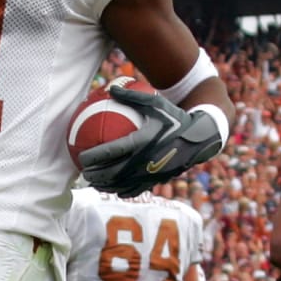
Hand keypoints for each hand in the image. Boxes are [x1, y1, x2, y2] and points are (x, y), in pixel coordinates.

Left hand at [80, 85, 223, 195]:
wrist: (199, 138)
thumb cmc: (174, 118)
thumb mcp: (156, 103)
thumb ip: (132, 97)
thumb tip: (111, 88)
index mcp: (142, 141)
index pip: (112, 151)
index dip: (94, 156)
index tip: (81, 158)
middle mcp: (145, 161)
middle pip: (113, 172)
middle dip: (95, 175)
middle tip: (83, 173)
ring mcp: (151, 174)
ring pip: (122, 185)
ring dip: (105, 186)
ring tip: (93, 183)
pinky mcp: (157, 182)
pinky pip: (135, 191)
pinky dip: (121, 192)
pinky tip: (112, 189)